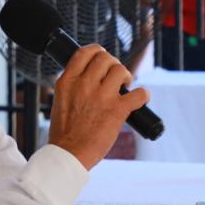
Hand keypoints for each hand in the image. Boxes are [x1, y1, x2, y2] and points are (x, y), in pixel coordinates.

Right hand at [46, 44, 148, 169]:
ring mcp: (101, 96)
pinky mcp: (117, 110)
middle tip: (116, 77)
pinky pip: (140, 93)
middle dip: (114, 64)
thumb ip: (73, 85)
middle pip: (105, 58)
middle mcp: (83, 84)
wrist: (69, 152)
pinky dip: (143, 95)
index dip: (97, 51)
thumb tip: (88, 76)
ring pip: (121, 70)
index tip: (102, 58)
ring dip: (127, 77)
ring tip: (125, 87)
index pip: (84, 52)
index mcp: (67, 81)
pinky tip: (139, 100)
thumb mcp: (60, 100)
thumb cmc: (64, 131)